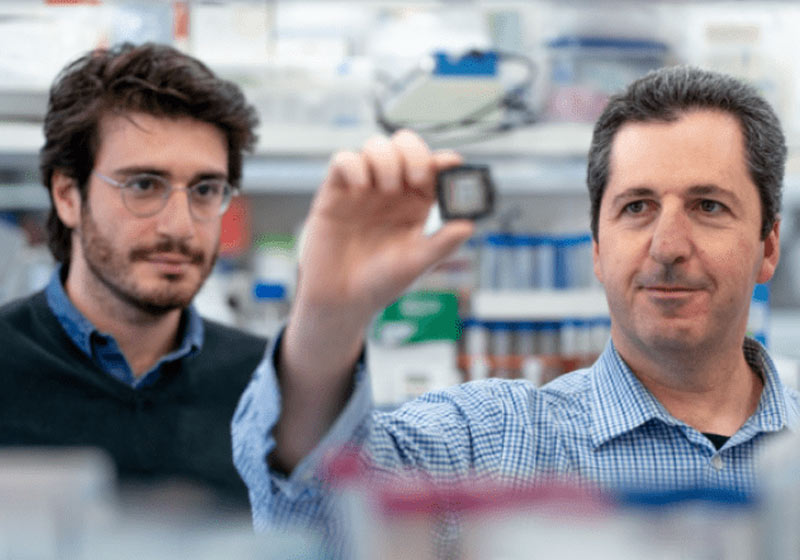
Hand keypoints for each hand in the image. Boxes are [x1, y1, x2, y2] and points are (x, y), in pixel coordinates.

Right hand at [296, 129, 474, 321]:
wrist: (341, 300)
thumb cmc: (381, 283)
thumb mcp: (416, 264)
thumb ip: (443, 243)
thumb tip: (470, 224)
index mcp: (418, 203)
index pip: (434, 167)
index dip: (444, 161)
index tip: (450, 165)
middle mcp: (392, 190)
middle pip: (405, 145)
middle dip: (414, 153)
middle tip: (417, 178)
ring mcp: (364, 188)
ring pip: (376, 146)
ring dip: (386, 159)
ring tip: (387, 188)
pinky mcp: (335, 192)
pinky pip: (344, 160)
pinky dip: (355, 166)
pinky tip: (361, 189)